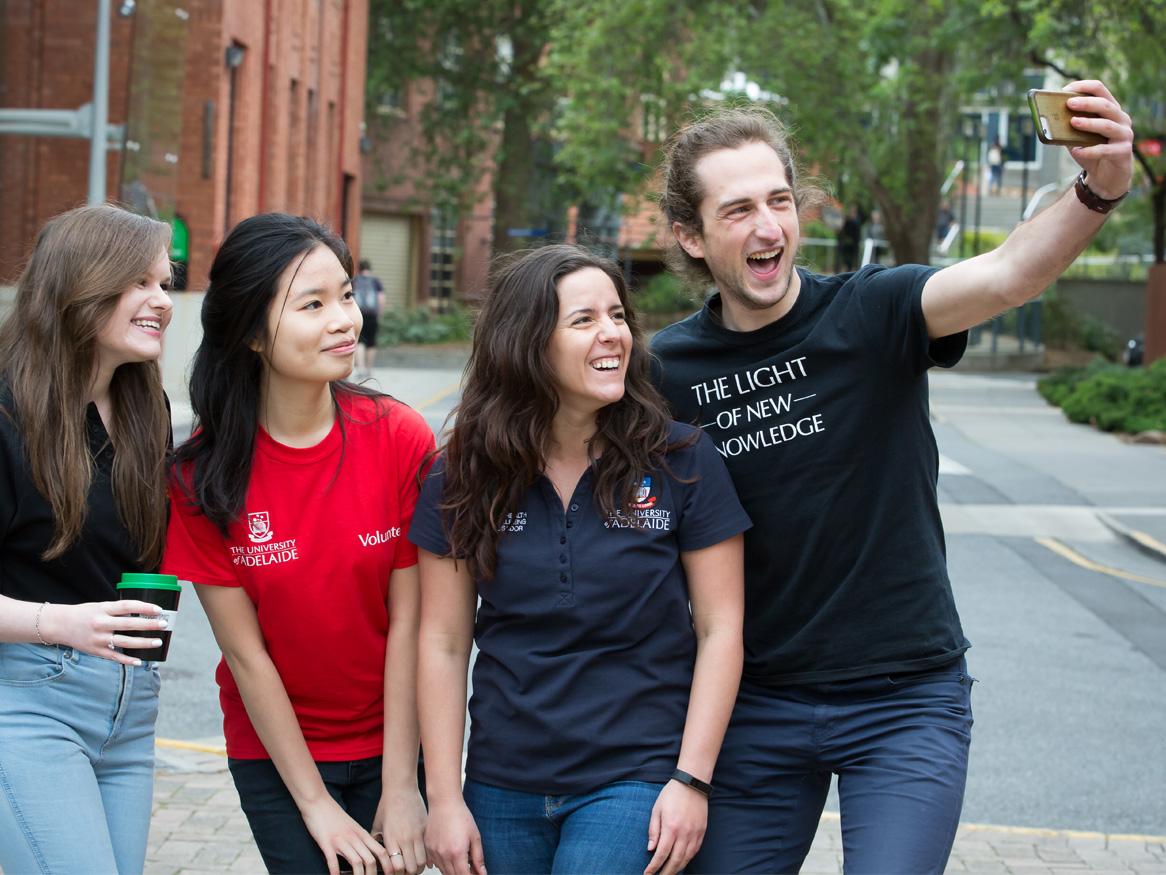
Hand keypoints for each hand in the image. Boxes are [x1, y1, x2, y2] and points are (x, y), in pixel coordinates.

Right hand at [40, 600, 165, 665]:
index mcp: (103, 609)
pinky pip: (115, 657)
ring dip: (143, 643)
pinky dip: (128, 660)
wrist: (59, 625)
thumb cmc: (84, 614)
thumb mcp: (100, 606)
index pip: (127, 606)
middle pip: (129, 624)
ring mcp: (98, 639)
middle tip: (164, 624)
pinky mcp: (96, 651)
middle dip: (148, 625)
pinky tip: (140, 661)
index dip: (144, 607)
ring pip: (125, 642)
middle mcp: (101, 624)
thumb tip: (142, 612)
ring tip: (158, 642)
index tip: (158, 609)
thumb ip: (118, 610)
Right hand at [301, 794, 391, 874]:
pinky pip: (333, 860)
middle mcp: (354, 838)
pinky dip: (335, 871)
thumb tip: (368, 856)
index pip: (381, 851)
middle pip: (370, 860)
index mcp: (362, 834)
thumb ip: (360, 840)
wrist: (318, 802)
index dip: (388, 866)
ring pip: (356, 861)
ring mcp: (341, 840)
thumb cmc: (334, 816)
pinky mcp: (326, 842)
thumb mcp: (352, 827)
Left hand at [373, 786, 427, 874]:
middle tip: (406, 870)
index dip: (396, 873)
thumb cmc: (387, 805)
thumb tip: (377, 853)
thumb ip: (377, 840)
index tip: (395, 872)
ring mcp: (418, 834)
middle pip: (412, 868)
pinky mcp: (426, 828)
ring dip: (419, 866)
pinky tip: (423, 855)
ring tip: (414, 863)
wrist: (401, 788)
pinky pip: (429, 848)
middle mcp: (406, 839)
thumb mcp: (377, 824)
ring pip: (423, 861)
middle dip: (409, 872)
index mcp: (392, 839)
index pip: (397, 867)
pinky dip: (428, 856)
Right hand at [424, 799, 486, 874]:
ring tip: (461, 859)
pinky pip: (436, 863)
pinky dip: (444, 864)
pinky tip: (451, 855)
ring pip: (444, 871)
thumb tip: (482, 873)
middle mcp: (443, 855)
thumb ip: (478, 858)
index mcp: (457, 853)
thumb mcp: (475, 836)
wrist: (444, 803)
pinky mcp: (428, 848)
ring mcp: (434, 852)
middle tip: (471, 869)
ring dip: (453, 871)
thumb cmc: (461, 816)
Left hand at [644, 781, 707, 874]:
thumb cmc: (671, 794)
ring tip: (668, 873)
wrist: (692, 783)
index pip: (661, 854)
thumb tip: (651, 849)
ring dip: (677, 869)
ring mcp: (695, 834)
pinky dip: (687, 860)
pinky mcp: (702, 832)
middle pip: (675, 861)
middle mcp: (684, 833)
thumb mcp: (656, 809)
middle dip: (666, 872)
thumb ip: (653, 830)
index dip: (654, 867)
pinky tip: (681, 863)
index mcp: (671, 827)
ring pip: (686, 859)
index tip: (647, 873)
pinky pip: (694, 852)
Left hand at [1064, 80, 1133, 199]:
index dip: (1083, 86)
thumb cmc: (1091, 151)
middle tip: (1069, 103)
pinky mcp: (1123, 152)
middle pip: (1105, 105)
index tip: (1065, 89)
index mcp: (1110, 109)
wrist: (1106, 176)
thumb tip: (1047, 120)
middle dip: (1086, 103)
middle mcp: (1121, 119)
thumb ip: (1068, 127)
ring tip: (1072, 122)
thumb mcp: (1078, 137)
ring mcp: (1124, 134)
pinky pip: (1105, 149)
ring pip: (1107, 125)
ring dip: (1089, 123)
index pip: (1100, 89)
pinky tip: (1077, 151)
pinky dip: (1090, 150)